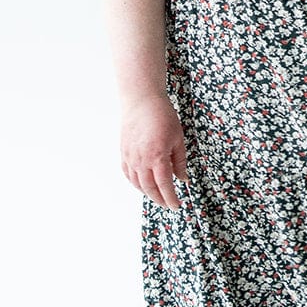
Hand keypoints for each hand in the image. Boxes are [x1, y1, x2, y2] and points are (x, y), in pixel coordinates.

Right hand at [119, 93, 188, 209]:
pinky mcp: (124, 152)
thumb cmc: (162, 116)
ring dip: (147, 193)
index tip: (176, 206)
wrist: (142, 100)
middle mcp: (141, 160)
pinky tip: (142, 184)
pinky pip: (128, 173)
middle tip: (168, 205)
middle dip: (159, 199)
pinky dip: (135, 183)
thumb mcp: (178, 138)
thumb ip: (179, 161)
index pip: (164, 185)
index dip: (170, 198)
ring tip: (157, 197)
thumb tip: (183, 178)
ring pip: (137, 183)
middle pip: (149, 188)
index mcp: (157, 157)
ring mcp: (130, 157)